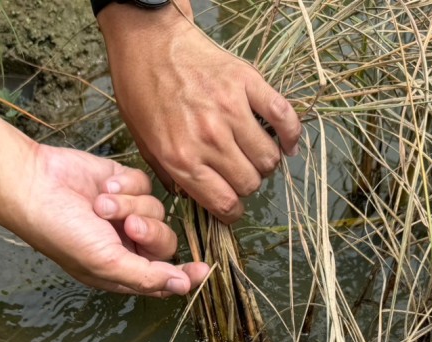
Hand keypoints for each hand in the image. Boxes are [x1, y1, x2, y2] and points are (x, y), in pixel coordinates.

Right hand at [13, 143, 209, 295]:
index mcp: (121, 271)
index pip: (164, 278)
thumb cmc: (62, 232)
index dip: (185, 276)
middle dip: (149, 231)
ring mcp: (125, 213)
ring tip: (101, 204)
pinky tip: (103, 185)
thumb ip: (146, 276)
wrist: (35, 185)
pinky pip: (145, 185)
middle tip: (127, 225)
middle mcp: (126, 244)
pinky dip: (125, 185)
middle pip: (165, 242)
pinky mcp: (123, 185)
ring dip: (129, 205)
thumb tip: (181, 287)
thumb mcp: (105, 263)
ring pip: (157, 210)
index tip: (202, 270)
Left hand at [98, 2, 301, 222]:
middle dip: (245, 186)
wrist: (148, 41)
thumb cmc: (141, 91)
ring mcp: (231, 110)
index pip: (224, 203)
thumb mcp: (143, 142)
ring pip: (268, 158)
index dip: (231, 211)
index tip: (231, 206)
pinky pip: (283, 117)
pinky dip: (290, 135)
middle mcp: (209, 138)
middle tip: (237, 174)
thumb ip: (169, 174)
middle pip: (249, 183)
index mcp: (181, 158)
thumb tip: (192, 197)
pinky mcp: (247, 83)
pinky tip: (285, 143)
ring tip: (254, 156)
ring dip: (264, 163)